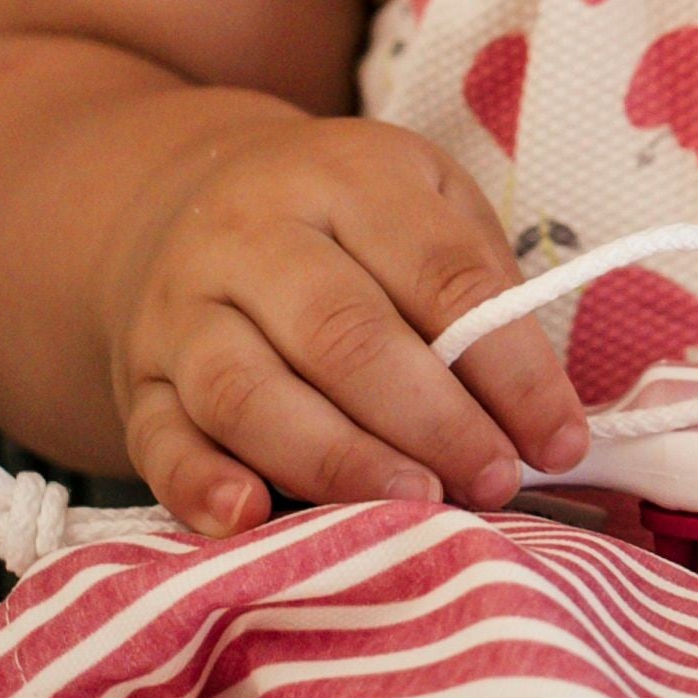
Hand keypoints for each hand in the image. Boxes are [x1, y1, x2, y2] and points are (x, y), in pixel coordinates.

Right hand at [102, 110, 588, 534]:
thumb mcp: (428, 208)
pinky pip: (160, 440)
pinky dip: (200, 484)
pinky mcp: (139, 380)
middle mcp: (252, 236)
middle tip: (493, 481)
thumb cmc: (347, 225)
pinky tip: (251, 519)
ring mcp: (183, 311)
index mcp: (346, 179)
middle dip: (431, 420)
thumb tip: (543, 423)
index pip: (442, 277)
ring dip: (336, 460)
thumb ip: (481, 297)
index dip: (510, 368)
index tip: (558, 442)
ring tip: (412, 507)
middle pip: (343, 335)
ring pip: (248, 392)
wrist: (183, 202)